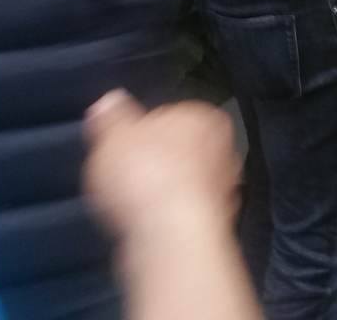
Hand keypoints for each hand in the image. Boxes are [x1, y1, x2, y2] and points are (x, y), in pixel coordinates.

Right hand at [83, 89, 241, 244]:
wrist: (171, 237)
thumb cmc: (144, 174)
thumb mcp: (114, 135)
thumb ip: (111, 116)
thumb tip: (112, 100)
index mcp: (206, 118)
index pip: (172, 115)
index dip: (143, 132)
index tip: (123, 147)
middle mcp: (224, 152)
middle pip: (179, 153)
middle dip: (155, 164)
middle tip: (124, 177)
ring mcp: (223, 192)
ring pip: (181, 187)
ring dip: (159, 195)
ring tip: (128, 207)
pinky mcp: (214, 228)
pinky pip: (181, 216)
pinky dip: (164, 220)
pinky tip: (143, 227)